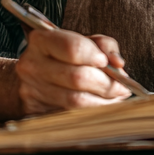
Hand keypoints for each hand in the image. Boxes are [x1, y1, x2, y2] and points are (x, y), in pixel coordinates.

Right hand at [14, 27, 131, 113]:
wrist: (32, 76)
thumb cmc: (62, 56)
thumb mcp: (83, 41)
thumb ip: (104, 46)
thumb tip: (117, 63)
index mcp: (42, 40)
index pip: (72, 48)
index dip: (94, 56)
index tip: (106, 62)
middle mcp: (32, 64)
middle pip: (77, 77)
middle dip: (106, 83)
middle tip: (122, 85)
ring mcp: (31, 90)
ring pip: (75, 100)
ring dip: (104, 100)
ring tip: (117, 96)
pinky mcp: (35, 111)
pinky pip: (71, 114)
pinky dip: (93, 110)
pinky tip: (104, 105)